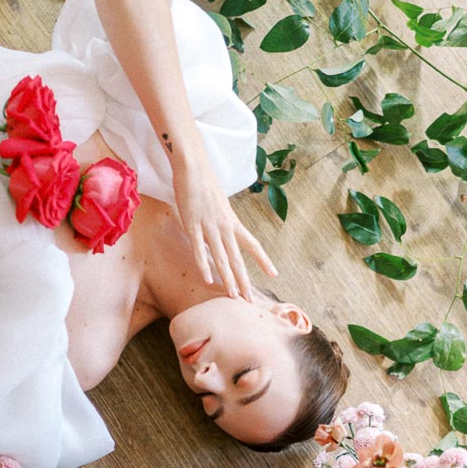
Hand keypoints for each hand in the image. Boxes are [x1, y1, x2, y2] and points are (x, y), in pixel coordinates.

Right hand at [172, 156, 276, 298]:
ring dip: (228, 279)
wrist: (194, 167)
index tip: (274, 274)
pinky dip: (205, 266)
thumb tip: (223, 229)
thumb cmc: (205, 183)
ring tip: (234, 296)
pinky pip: (200, 249)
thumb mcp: (220, 204)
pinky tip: (209, 279)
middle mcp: (225, 227)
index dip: (263, 260)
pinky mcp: (193, 225)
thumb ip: (222, 219)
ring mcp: (209, 227)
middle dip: (245, 281)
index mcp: (233, 221)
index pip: (253, 244)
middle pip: (238, 259)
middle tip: (250, 300)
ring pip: (222, 258)